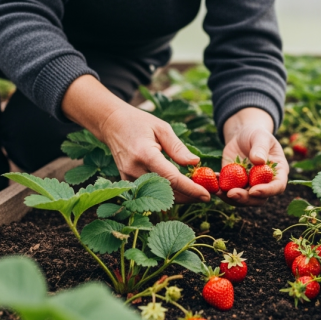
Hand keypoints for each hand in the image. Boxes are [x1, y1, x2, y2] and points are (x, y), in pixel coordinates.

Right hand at [62, 75, 210, 203]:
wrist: (111, 124)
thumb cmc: (139, 122)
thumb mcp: (162, 128)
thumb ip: (178, 147)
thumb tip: (195, 163)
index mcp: (145, 154)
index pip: (171, 178)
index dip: (191, 189)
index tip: (207, 195)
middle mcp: (134, 169)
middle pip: (167, 191)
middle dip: (190, 196)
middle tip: (208, 195)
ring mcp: (128, 177)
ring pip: (159, 195)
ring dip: (181, 197)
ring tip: (198, 192)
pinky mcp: (127, 181)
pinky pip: (151, 192)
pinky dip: (168, 193)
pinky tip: (182, 189)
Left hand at [218, 108, 287, 206]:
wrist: (242, 136)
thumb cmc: (256, 134)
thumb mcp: (260, 137)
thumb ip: (260, 148)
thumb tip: (259, 161)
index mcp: (278, 173)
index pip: (277, 187)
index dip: (266, 191)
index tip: (254, 190)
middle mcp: (265, 183)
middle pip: (258, 199)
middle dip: (245, 198)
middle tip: (231, 193)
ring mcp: (249, 186)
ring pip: (243, 199)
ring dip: (230, 198)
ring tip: (218, 191)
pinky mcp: (235, 185)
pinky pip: (228, 192)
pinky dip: (220, 190)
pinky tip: (211, 185)